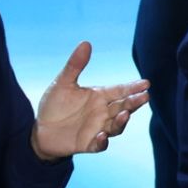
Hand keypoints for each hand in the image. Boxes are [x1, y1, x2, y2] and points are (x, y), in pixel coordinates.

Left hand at [33, 41, 150, 158]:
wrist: (40, 130)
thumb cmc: (54, 105)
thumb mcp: (63, 83)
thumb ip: (75, 65)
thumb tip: (86, 43)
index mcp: (99, 96)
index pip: (119, 91)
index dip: (132, 87)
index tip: (146, 83)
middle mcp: (102, 113)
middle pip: (123, 107)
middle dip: (134, 102)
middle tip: (145, 97)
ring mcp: (97, 129)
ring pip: (116, 126)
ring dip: (122, 121)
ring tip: (126, 114)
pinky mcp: (88, 144)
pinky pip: (98, 145)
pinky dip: (102, 142)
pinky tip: (102, 136)